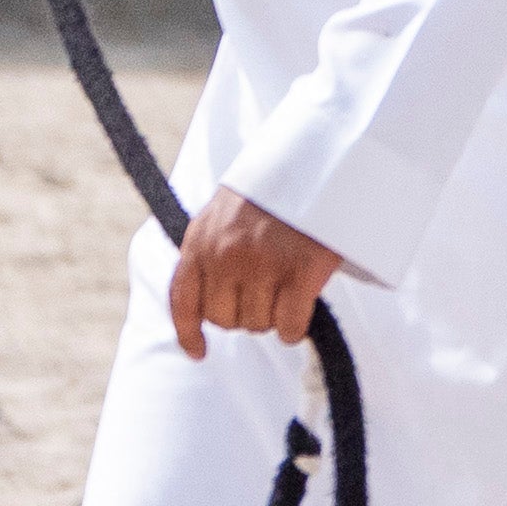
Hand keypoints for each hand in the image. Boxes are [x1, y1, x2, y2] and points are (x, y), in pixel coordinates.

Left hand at [166, 187, 345, 354]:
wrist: (323, 153)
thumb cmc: (276, 184)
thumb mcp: (226, 209)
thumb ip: (211, 249)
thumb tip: (208, 304)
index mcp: (201, 238)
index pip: (183, 301)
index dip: (189, 333)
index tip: (198, 352)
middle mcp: (226, 254)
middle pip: (225, 319)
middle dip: (244, 315)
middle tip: (265, 297)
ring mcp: (264, 262)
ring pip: (258, 324)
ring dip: (272, 319)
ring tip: (285, 294)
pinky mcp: (302, 269)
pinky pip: (290, 324)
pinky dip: (293, 329)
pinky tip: (298, 320)